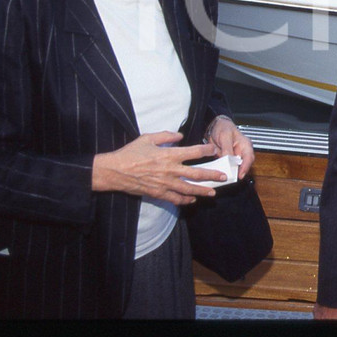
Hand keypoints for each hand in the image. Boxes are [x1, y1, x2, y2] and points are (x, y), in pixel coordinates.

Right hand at [92, 131, 226, 204]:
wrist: (114, 171)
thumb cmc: (130, 153)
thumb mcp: (147, 138)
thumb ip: (166, 136)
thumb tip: (180, 136)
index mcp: (168, 154)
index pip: (193, 152)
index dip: (206, 151)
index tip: (214, 151)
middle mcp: (169, 170)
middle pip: (196, 173)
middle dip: (211, 175)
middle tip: (223, 176)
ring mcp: (164, 183)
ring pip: (188, 189)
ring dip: (202, 191)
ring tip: (213, 193)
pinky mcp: (157, 193)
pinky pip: (174, 198)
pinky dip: (185, 200)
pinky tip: (192, 200)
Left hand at [206, 116, 255, 178]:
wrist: (214, 127)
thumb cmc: (223, 128)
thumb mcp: (224, 136)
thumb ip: (227, 148)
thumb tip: (228, 159)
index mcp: (245, 145)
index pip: (249, 158)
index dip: (245, 167)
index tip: (240, 175)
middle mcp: (242, 152)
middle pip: (243, 165)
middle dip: (238, 172)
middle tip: (231, 178)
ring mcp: (235, 157)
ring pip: (235, 168)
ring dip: (230, 172)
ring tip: (224, 176)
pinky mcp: (227, 160)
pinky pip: (227, 167)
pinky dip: (224, 170)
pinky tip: (219, 173)